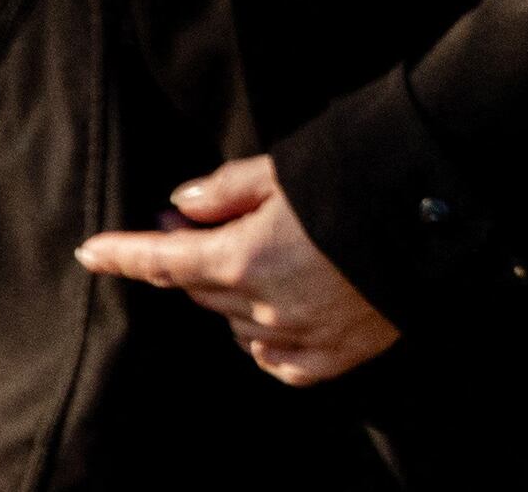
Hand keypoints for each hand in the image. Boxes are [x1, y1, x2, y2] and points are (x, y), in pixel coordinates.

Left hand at [75, 154, 403, 388]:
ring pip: (234, 325)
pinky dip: (262, 340)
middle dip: (190, 259)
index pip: (162, 261)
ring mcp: (298, 336)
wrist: (437, 212)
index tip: (90, 252)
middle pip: (198, 290)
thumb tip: (181, 207)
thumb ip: (226, 189)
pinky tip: (271, 317)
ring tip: (259, 258)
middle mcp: (262, 307)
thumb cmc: (359, 176)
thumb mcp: (284, 167)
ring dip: (229, 296)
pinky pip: (275, 361)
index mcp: (243, 257)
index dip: (121, 254)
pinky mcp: (334, 355)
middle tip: (201, 225)